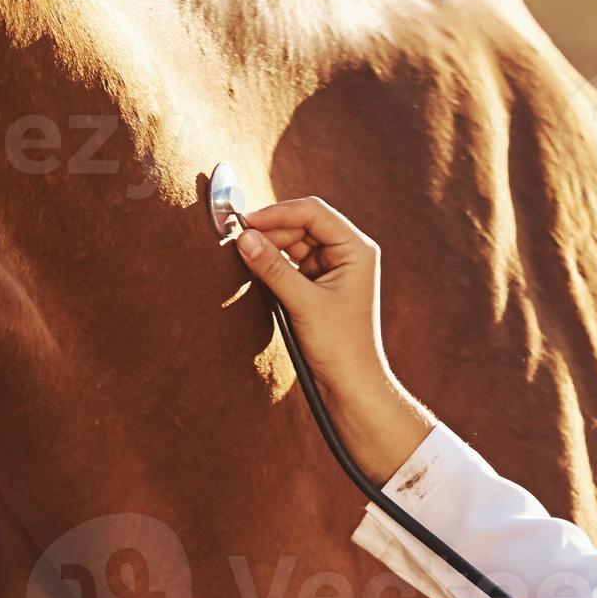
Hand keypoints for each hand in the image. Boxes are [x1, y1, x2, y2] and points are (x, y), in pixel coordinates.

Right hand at [228, 194, 433, 482]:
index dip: (278, 212)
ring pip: (295, 242)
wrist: (352, 385)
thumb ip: (273, 268)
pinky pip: (292, 262)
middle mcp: (349, 253)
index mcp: (357, 249)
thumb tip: (244, 237)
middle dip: (271, 229)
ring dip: (270, 246)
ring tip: (245, 254)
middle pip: (303, 223)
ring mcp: (334, 268)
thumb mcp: (303, 303)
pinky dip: (274, 262)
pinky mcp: (320, 284)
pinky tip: (256, 267)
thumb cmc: (341, 347)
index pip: (314, 212)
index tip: (246, 221)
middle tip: (240, 239)